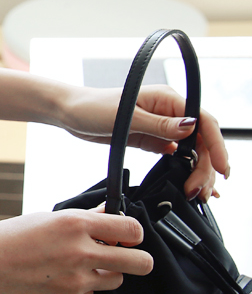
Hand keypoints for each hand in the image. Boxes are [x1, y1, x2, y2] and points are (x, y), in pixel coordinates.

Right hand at [0, 209, 153, 293]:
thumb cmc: (4, 239)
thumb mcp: (44, 219)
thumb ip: (82, 219)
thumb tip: (109, 215)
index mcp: (74, 224)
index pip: (132, 229)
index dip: (133, 233)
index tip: (126, 235)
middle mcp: (81, 252)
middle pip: (140, 262)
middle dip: (137, 259)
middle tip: (124, 256)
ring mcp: (76, 282)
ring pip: (115, 280)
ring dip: (103, 273)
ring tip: (75, 267)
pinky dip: (78, 290)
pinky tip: (53, 281)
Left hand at [58, 83, 229, 202]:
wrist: (70, 113)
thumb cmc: (93, 107)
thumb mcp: (126, 116)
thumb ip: (159, 124)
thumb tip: (190, 127)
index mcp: (168, 99)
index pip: (204, 122)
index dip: (217, 146)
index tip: (222, 168)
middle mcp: (170, 112)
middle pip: (201, 141)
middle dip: (205, 167)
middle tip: (198, 191)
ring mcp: (163, 128)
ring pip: (192, 151)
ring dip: (197, 172)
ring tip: (196, 194)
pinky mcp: (153, 140)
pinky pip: (176, 157)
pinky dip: (185, 172)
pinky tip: (191, 186)